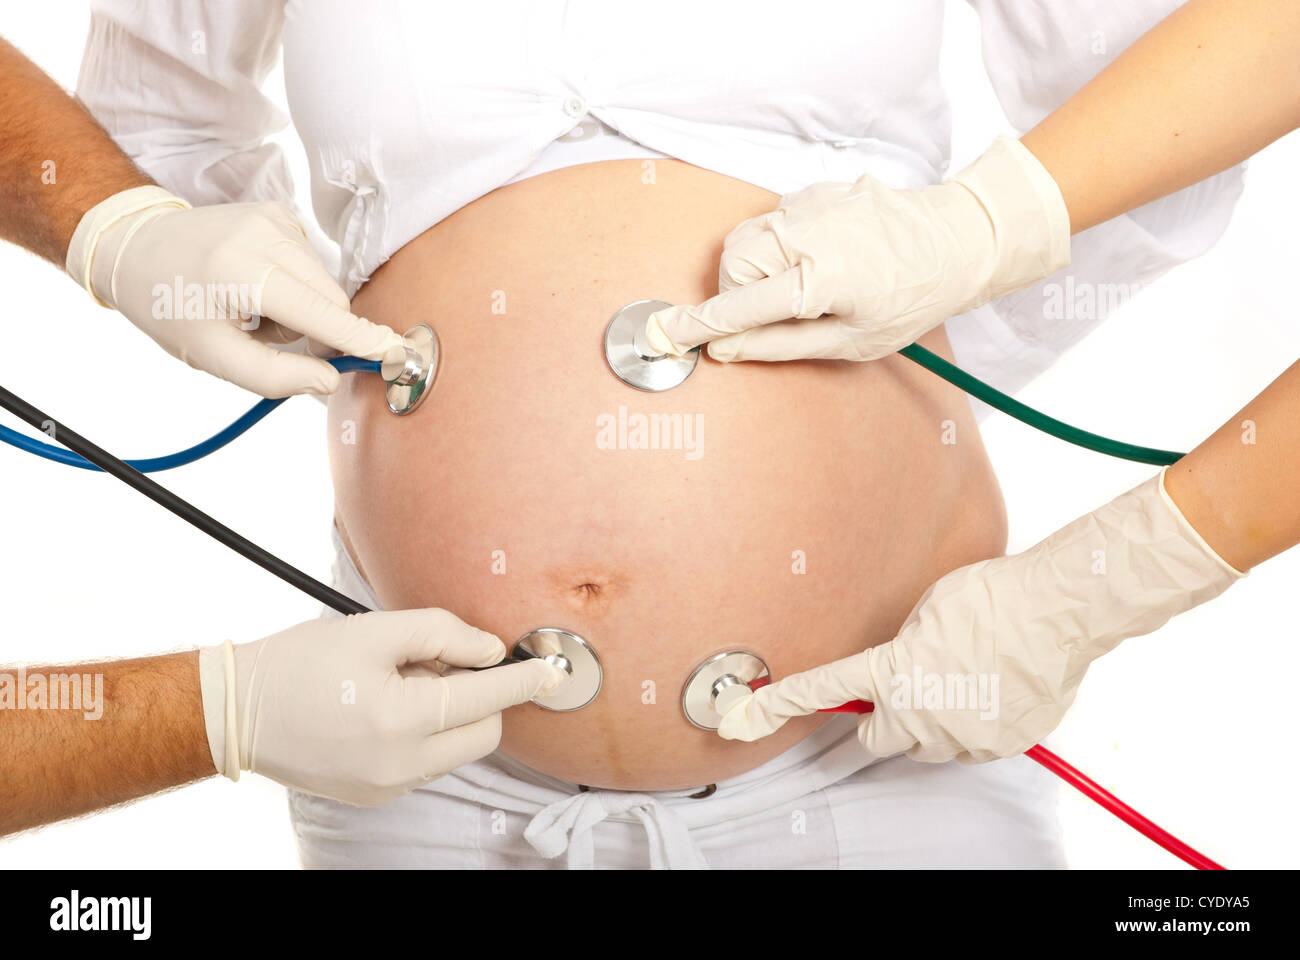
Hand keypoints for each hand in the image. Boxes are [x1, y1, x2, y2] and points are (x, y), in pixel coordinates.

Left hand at [65, 186, 403, 396]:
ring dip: (304, 308)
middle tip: (272, 341)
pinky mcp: (280, 212)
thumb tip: (329, 380)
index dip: (360, 338)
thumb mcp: (212, 356)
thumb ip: (274, 377)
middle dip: (319, 330)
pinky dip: (297, 285)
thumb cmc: (170, 306)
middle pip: (332, 299)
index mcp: (241, 273)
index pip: (319, 312)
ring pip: (325, 284)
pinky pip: (312, 264)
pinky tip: (259, 286)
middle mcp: (263, 235)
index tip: (399, 353)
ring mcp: (274, 217)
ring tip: (255, 310)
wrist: (136, 246)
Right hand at [198, 609, 566, 804]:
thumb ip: (442, 633)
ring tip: (402, 683)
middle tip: (440, 662)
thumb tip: (491, 650)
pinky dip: (427, 733)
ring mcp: (388, 787)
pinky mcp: (377, 795)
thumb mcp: (374, 630)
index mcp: (400, 719)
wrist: (237, 711)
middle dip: (481, 697)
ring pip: (456, 749)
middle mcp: (400, 765)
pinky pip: (428, 763)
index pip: (486, 697)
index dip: (524, 680)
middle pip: (483, 732)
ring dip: (452, 714)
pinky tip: (389, 706)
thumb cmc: (301, 663)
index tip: (553, 670)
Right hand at [644, 136, 1069, 362]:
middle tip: (770, 313)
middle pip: (733, 261)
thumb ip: (781, 345)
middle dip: (737, 290)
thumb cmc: (912, 299)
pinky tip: (818, 256)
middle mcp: (809, 233)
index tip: (665, 334)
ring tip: (797, 285)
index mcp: (818, 278)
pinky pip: (775, 218)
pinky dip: (781, 242)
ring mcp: (814, 204)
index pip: (740, 305)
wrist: (960, 241)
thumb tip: (726, 351)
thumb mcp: (851, 342)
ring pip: (748, 236)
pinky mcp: (819, 189)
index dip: (700, 324)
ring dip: (755, 265)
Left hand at [718, 471, 1241, 761]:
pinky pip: (970, 744)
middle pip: (879, 738)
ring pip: (928, 744)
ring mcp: (961, 734)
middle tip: (901, 692)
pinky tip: (994, 687)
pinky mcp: (999, 745)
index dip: (784, 703)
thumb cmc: (994, 595)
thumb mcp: (927, 608)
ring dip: (932, 722)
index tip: (748, 716)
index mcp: (895, 670)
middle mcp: (921, 711)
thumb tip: (898, 662)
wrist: (1059, 610)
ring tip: (965, 675)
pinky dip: (973, 725)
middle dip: (882, 721)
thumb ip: (900, 642)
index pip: (825, 690)